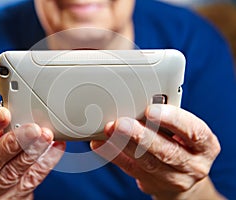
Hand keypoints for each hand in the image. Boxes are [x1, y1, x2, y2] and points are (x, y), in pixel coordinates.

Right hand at [0, 107, 65, 198]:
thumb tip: (20, 111)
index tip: (4, 113)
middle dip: (15, 142)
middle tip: (32, 129)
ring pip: (13, 172)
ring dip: (32, 152)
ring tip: (46, 136)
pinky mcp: (13, 197)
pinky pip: (32, 179)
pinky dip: (46, 162)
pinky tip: (55, 147)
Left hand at [91, 104, 223, 199]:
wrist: (183, 176)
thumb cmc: (182, 143)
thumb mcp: (185, 130)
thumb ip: (168, 119)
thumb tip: (136, 101)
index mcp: (205, 145)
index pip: (194, 131)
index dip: (172, 120)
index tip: (151, 110)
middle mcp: (193, 164)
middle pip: (167, 151)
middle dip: (141, 135)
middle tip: (122, 122)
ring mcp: (174, 178)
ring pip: (146, 162)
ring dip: (124, 144)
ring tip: (109, 129)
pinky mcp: (153, 184)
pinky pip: (130, 169)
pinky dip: (113, 154)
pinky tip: (101, 143)